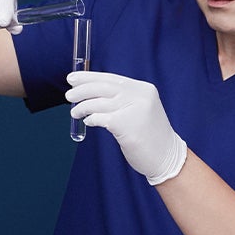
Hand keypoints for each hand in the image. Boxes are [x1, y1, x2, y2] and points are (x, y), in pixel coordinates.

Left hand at [65, 72, 187, 184]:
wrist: (166, 158)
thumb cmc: (150, 137)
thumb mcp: (141, 110)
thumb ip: (123, 100)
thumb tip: (93, 93)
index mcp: (143, 89)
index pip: (111, 78)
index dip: (89, 77)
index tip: (73, 78)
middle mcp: (139, 96)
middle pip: (102, 87)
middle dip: (82, 90)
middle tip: (68, 94)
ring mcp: (133, 110)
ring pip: (98, 103)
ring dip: (82, 107)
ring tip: (74, 112)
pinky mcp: (126, 125)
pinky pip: (100, 118)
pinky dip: (91, 119)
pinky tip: (88, 121)